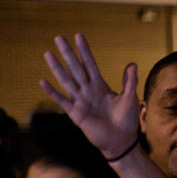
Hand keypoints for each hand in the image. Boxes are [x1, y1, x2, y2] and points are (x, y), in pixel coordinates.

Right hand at [40, 34, 139, 159]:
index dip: (85, 51)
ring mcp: (80, 101)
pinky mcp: (76, 113)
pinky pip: (62, 101)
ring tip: (48, 53)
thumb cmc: (127, 121)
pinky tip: (43, 82)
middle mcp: (88, 91)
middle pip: (76, 68)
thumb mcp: (130, 98)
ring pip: (66, 81)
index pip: (90, 65)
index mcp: (100, 87)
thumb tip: (132, 64)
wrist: (121, 141)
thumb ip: (129, 82)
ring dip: (57, 68)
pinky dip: (53, 92)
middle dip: (68, 54)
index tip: (78, 36)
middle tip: (59, 37)